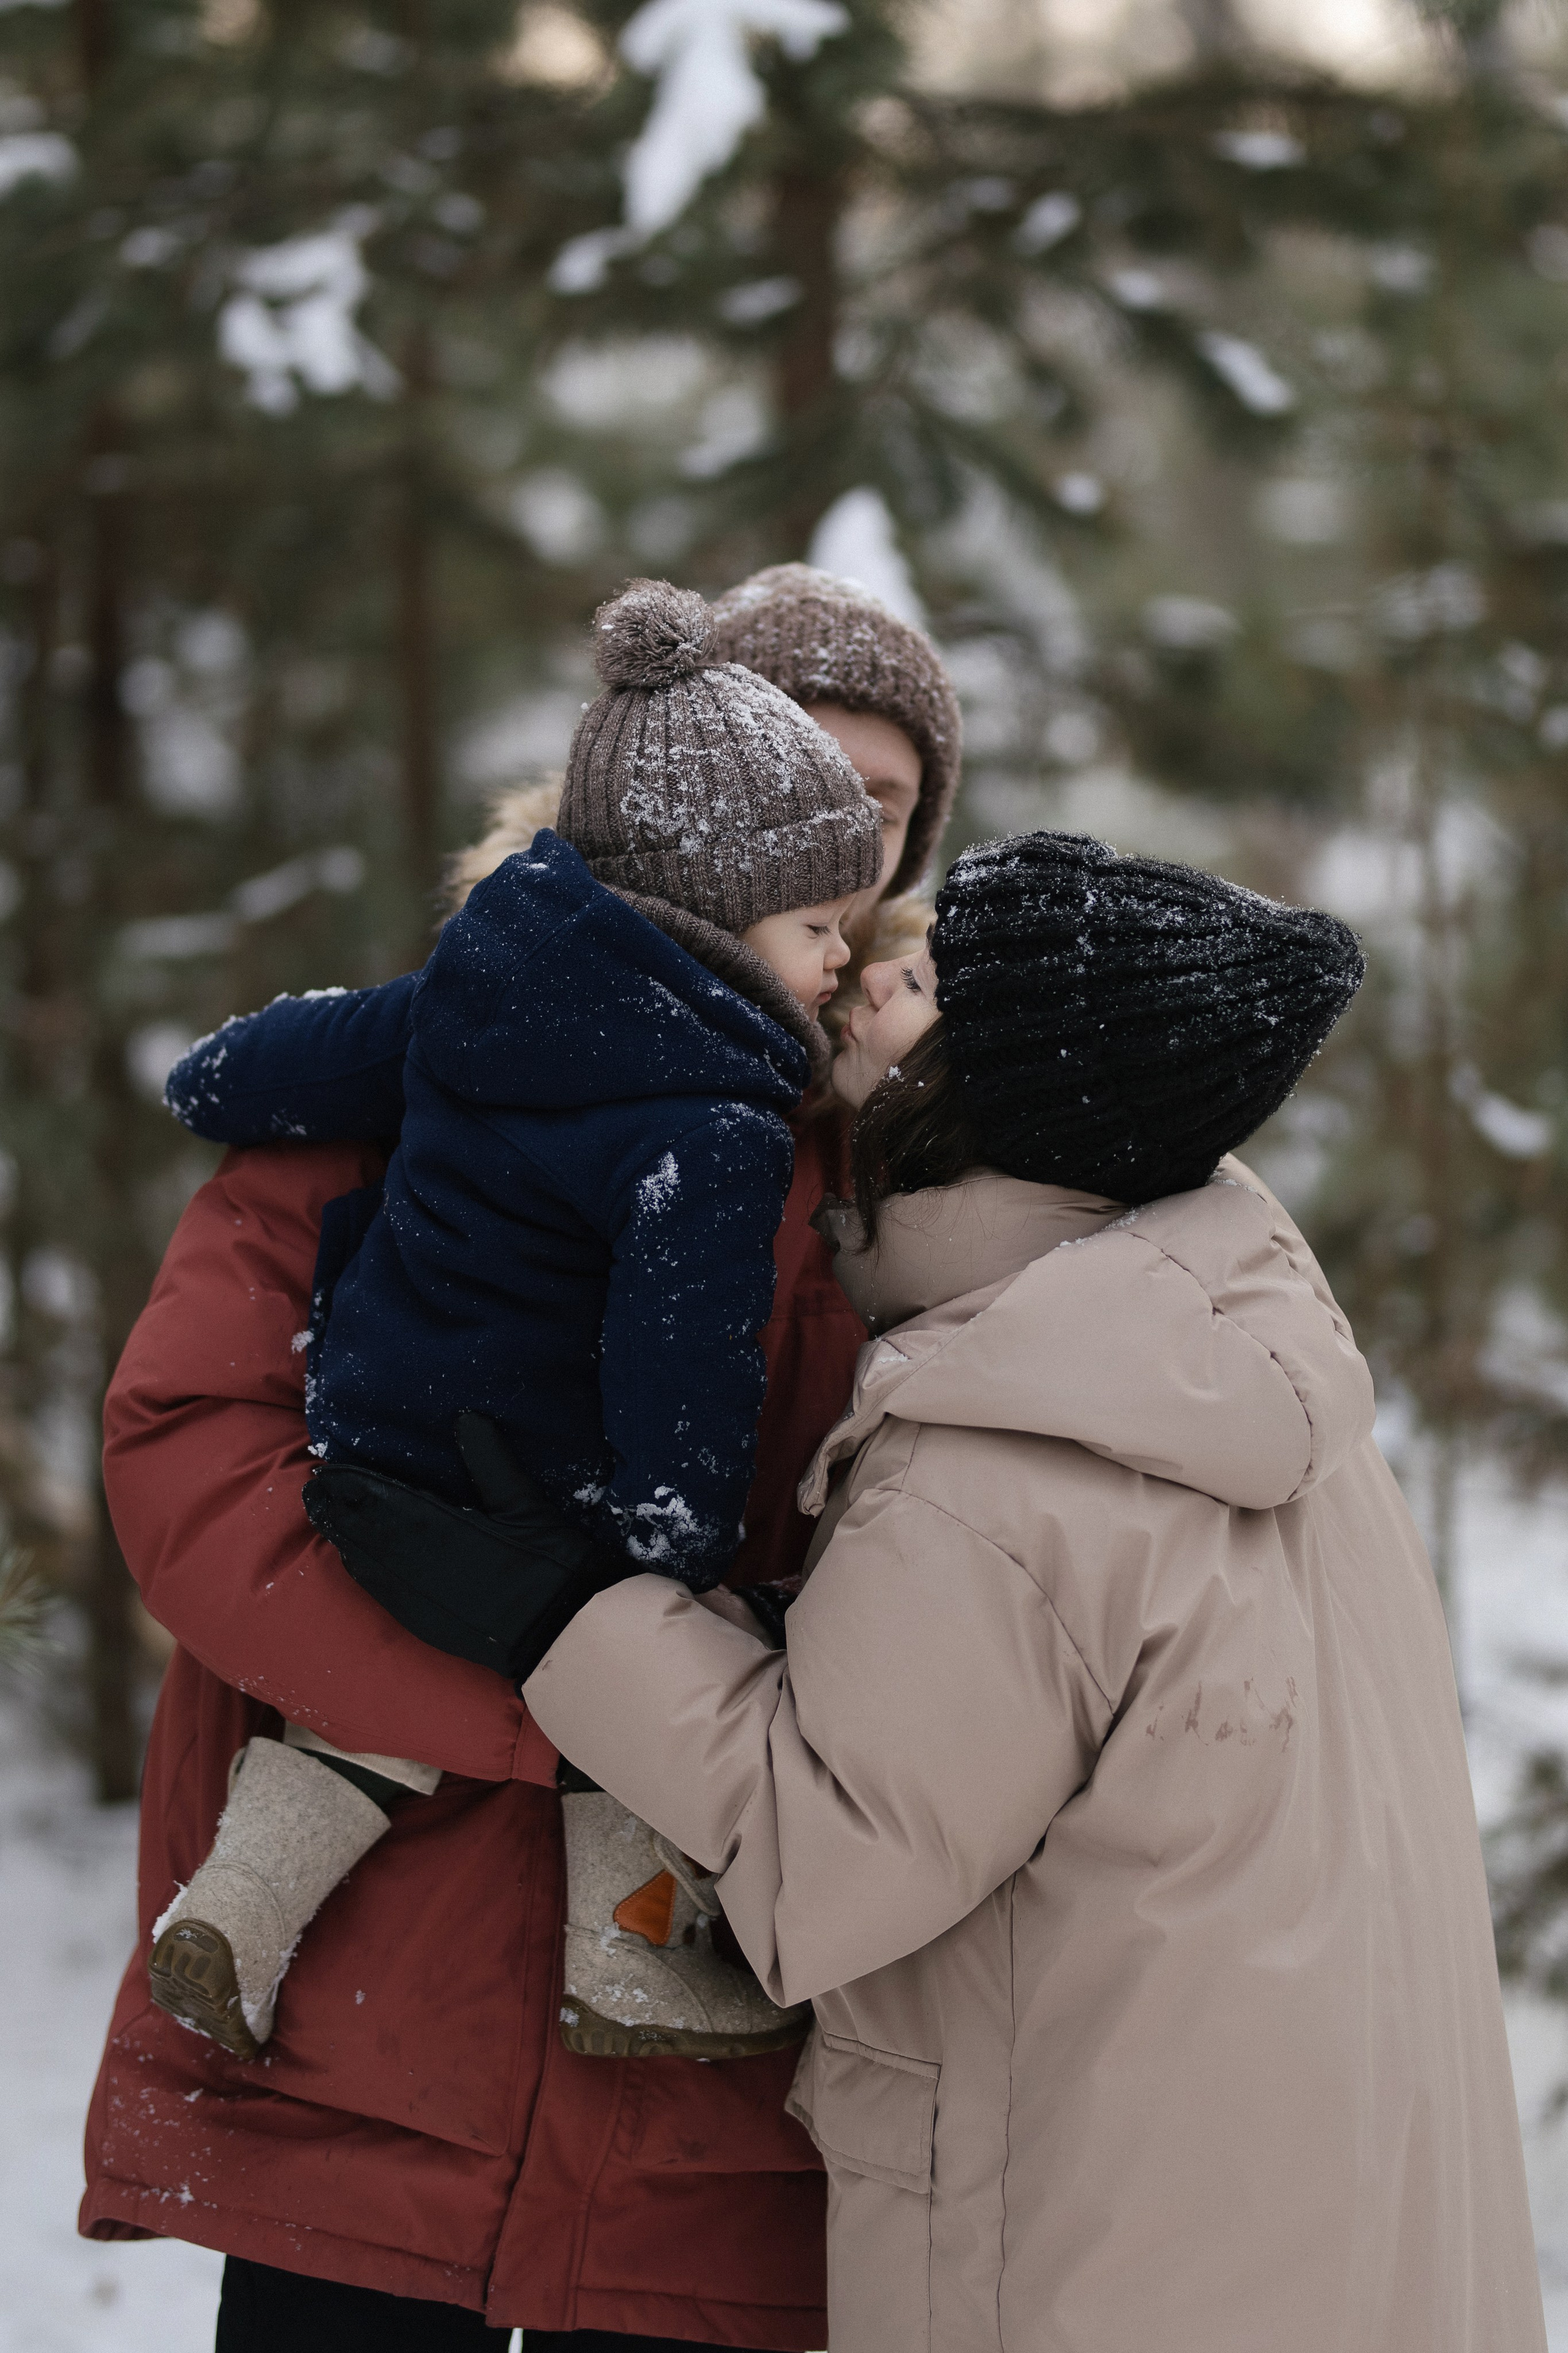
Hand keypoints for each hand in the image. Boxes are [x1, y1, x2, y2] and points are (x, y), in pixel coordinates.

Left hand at [303, 1413, 629, 1680]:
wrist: (560, 1634)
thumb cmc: (548, 1566)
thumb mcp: (526, 1506)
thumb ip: (491, 1462)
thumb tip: (465, 1418)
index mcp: (440, 1531)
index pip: (382, 1500)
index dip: (353, 1484)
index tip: (328, 1467)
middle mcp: (418, 1565)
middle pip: (365, 1530)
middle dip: (337, 1508)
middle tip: (312, 1488)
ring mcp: (418, 1597)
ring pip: (366, 1561)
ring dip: (342, 1536)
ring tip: (321, 1516)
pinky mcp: (425, 1621)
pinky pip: (380, 1592)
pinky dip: (360, 1571)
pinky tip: (350, 1561)